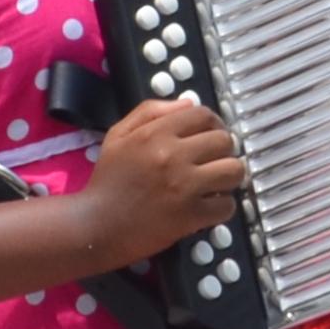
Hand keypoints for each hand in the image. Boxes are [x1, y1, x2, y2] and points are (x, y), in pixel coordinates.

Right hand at [82, 97, 250, 266]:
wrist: (96, 226)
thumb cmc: (108, 181)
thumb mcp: (118, 135)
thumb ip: (151, 111)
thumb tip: (188, 103)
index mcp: (156, 133)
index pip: (204, 115)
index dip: (214, 124)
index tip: (211, 135)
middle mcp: (173, 156)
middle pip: (225, 141)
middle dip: (223, 150)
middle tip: (213, 161)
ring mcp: (184, 187)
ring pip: (233, 171)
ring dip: (229, 177)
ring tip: (216, 183)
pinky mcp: (190, 216)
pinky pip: (227, 206)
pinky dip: (222, 207)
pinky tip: (209, 206)